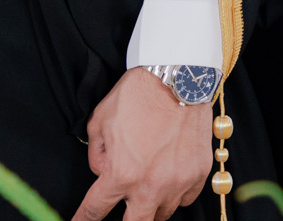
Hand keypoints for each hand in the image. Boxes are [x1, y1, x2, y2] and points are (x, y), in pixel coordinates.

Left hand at [71, 67, 211, 220]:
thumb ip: (96, 154)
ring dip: (152, 205)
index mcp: (121, 174)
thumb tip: (102, 171)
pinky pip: (186, 199)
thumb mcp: (100, 120)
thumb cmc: (138, 94)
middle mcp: (150, 186)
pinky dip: (176, 194)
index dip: (84, 220)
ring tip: (148, 187)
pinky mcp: (199, 174)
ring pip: (163, 214)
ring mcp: (178, 182)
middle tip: (124, 208)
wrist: (179, 75)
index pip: (95, 210)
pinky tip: (169, 178)